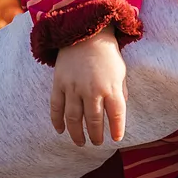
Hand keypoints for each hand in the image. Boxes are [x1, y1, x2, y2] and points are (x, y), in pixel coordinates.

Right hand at [50, 31, 126, 145]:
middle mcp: (92, 89)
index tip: (116, 139)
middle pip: (94, 121)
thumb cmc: (107, 55)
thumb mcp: (120, 72)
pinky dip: (57, 121)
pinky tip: (60, 130)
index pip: (116, 115)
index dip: (117, 129)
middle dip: (95, 135)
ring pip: (73, 118)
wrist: (86, 34)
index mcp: (111, 87)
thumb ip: (120, 93)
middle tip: (97, 143)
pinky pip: (56, 106)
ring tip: (81, 142)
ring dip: (77, 134)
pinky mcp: (59, 83)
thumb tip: (117, 114)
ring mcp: (74, 87)